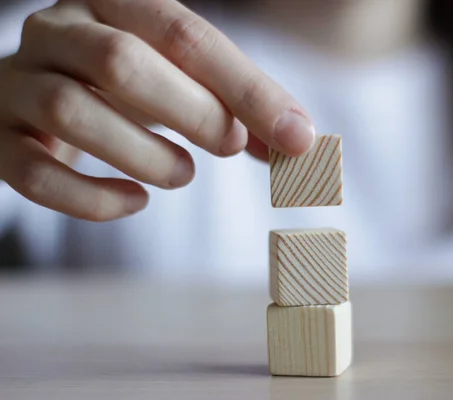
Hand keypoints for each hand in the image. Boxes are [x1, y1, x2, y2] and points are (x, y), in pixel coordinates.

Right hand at [0, 0, 315, 220]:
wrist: (37, 95)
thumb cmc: (124, 86)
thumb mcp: (178, 77)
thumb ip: (234, 105)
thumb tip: (296, 142)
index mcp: (113, 2)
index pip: (186, 35)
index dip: (247, 89)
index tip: (295, 137)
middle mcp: (57, 31)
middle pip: (123, 62)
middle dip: (192, 113)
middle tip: (229, 145)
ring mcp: (18, 84)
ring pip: (74, 112)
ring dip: (145, 155)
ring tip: (182, 174)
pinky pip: (37, 173)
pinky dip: (93, 198)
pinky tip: (136, 200)